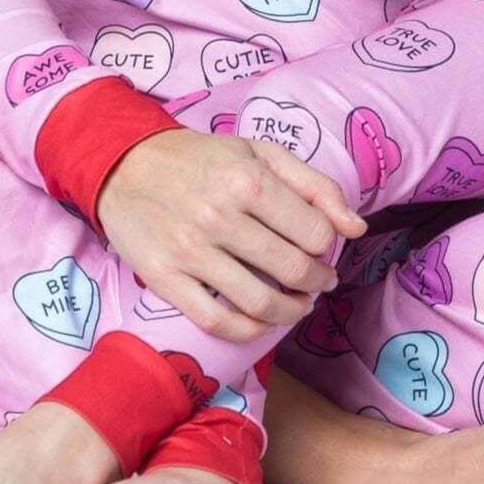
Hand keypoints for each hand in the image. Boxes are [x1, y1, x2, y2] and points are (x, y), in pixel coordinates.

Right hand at [95, 128, 366, 341]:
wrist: (126, 166)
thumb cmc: (202, 158)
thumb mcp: (260, 153)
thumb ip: (313, 185)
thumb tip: (357, 227)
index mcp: (247, 180)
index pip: (314, 233)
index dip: (328, 248)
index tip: (324, 251)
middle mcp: (220, 216)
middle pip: (292, 270)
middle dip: (317, 283)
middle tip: (318, 282)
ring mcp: (190, 251)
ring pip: (259, 303)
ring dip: (290, 312)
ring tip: (297, 305)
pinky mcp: (165, 278)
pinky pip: (217, 321)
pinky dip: (249, 330)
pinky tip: (261, 320)